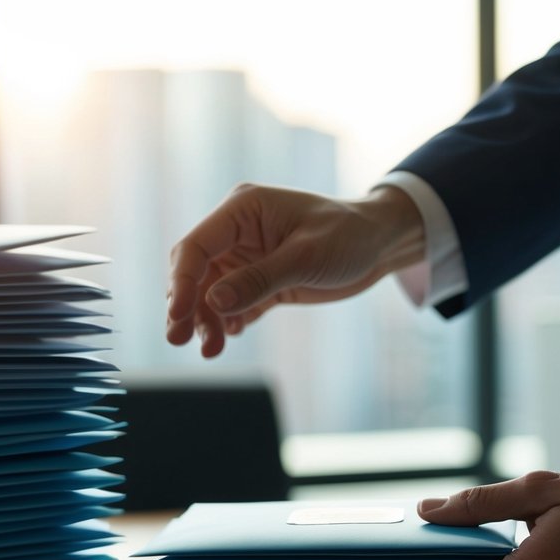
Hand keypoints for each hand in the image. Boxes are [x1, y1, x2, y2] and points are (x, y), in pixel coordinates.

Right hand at [166, 183, 424, 356]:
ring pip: (209, 293)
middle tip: (178, 340)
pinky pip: (232, 305)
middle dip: (186, 306)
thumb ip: (259, 279)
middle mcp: (237, 232)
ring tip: (211, 350)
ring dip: (205, 321)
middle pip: (194, 271)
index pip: (196, 246)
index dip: (182, 281)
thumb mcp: (307, 256)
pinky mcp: (260, 281)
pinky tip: (229, 338)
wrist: (380, 244)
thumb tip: (214, 302)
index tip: (178, 315)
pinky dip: (226, 323)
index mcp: (242, 209)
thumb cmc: (349, 236)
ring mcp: (246, 257)